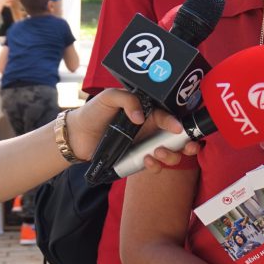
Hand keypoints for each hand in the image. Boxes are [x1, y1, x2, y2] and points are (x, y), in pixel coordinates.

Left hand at [65, 89, 198, 170]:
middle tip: (187, 147)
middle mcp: (151, 129)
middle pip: (178, 138)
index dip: (177, 123)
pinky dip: (155, 166)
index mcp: (149, 112)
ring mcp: (145, 145)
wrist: (76, 135)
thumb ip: (127, 99)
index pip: (169, 117)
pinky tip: (146, 161)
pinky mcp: (137, 160)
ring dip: (170, 156)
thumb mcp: (109, 97)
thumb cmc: (93, 112)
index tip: (178, 129)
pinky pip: (154, 166)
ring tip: (157, 153)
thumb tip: (141, 117)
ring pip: (170, 154)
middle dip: (187, 144)